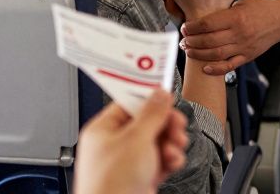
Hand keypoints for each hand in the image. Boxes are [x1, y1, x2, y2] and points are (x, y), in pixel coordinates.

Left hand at [73, 91, 187, 193]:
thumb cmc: (110, 184)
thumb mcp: (136, 139)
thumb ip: (152, 114)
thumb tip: (160, 94)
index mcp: (102, 130)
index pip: (128, 103)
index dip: (148, 99)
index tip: (166, 96)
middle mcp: (113, 144)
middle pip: (146, 122)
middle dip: (165, 124)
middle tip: (176, 124)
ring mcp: (127, 162)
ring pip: (156, 142)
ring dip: (170, 142)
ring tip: (174, 146)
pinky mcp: (140, 177)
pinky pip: (159, 160)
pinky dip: (169, 159)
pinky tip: (172, 161)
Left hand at [180, 0, 279, 74]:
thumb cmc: (261, 8)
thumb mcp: (241, 3)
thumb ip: (223, 12)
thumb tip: (203, 18)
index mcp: (236, 17)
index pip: (207, 24)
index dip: (192, 27)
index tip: (184, 28)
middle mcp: (239, 33)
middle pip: (209, 41)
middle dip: (192, 42)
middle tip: (183, 40)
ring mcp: (244, 47)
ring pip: (216, 55)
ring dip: (199, 54)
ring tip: (188, 51)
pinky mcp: (248, 56)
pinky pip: (230, 65)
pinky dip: (216, 69)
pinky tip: (205, 68)